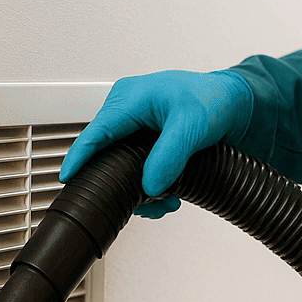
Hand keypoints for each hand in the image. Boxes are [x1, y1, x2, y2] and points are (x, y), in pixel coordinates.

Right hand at [60, 69, 252, 217]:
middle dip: (122, 182)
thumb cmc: (214, 100)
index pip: (97, 131)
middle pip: (106, 154)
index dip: (80, 156)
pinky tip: (167, 195)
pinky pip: (134, 165)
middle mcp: (126, 110)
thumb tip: (150, 185)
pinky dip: (149, 184)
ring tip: (165, 201)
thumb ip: (169, 156)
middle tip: (145, 204)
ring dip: (140, 188)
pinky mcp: (144, 140)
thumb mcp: (192, 127)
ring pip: (120, 164)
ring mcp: (134, 126)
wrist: (234, 102)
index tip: (68, 177)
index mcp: (129, 98)